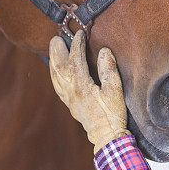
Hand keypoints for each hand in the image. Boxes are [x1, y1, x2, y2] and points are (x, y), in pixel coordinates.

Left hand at [49, 30, 130, 153]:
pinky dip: (55, 75)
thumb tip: (104, 50)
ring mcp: (69, 99)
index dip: (77, 45)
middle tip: (55, 38)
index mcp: (81, 85)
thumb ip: (108, 69)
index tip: (80, 33)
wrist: (106, 136)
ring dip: (53, 62)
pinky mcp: (71, 105)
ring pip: (55, 77)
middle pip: (59, 67)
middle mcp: (71, 91)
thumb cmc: (112, 114)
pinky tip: (56, 72)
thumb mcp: (115, 90)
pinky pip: (58, 86)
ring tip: (52, 50)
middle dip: (56, 51)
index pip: (76, 59)